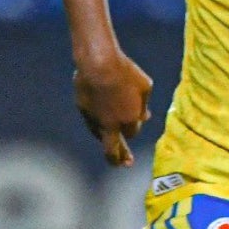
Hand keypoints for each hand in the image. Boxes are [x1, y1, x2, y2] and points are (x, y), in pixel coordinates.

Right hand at [74, 52, 151, 166]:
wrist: (98, 63)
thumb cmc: (126, 72)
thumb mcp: (144, 86)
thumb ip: (144, 105)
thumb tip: (145, 117)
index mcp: (129, 119)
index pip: (132, 133)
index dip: (134, 130)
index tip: (137, 123)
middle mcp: (110, 123)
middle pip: (113, 149)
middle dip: (118, 159)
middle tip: (124, 165)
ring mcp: (94, 117)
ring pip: (100, 136)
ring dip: (106, 144)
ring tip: (111, 151)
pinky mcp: (82, 109)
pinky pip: (92, 122)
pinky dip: (97, 127)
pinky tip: (100, 128)